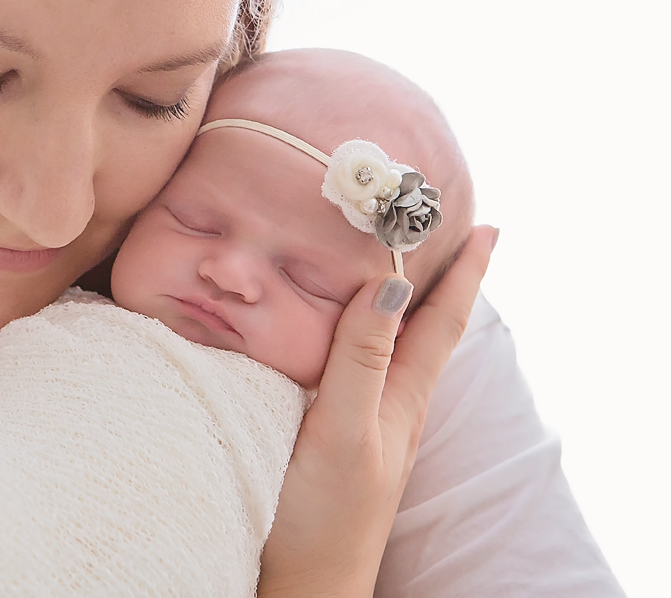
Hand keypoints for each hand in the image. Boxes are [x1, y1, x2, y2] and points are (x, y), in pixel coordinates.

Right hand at [257, 225, 498, 597]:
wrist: (302, 586)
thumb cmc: (322, 516)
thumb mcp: (343, 431)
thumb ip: (361, 360)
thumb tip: (390, 283)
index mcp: (401, 399)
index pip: (441, 321)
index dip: (466, 275)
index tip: (488, 228)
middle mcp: (392, 408)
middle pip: (426, 332)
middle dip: (442, 282)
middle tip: (447, 233)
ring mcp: (368, 427)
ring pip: (396, 351)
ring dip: (406, 308)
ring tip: (402, 271)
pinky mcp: (337, 440)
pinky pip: (361, 372)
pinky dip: (364, 338)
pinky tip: (343, 339)